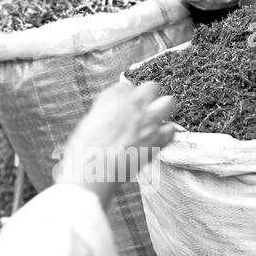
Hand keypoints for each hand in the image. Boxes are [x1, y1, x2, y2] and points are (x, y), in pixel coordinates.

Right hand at [59, 81, 175, 207]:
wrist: (95, 169)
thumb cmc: (85, 150)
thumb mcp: (88, 123)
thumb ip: (104, 115)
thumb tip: (110, 119)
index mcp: (113, 97)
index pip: (126, 87)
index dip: (126, 98)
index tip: (123, 107)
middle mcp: (133, 104)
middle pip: (151, 87)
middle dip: (149, 97)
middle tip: (143, 110)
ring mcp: (148, 120)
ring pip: (168, 102)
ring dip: (163, 110)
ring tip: (155, 120)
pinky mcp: (158, 139)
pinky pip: (171, 129)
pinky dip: (166, 134)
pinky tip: (158, 139)